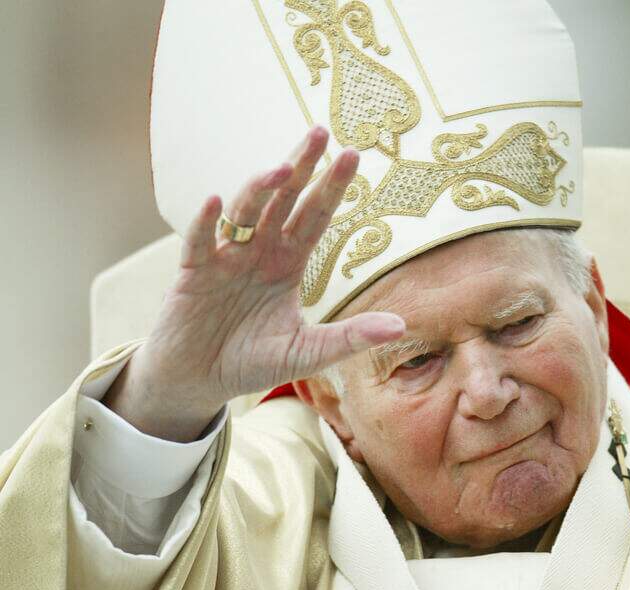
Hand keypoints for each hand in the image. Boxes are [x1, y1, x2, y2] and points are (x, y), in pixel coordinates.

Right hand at [103, 126, 403, 440]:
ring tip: (283, 168)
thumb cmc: (253, 362)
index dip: (332, 186)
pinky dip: (205, 223)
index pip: (315, 215)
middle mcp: (259, 251)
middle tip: (321, 132)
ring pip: (244, 213)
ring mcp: (225, 259)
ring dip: (260, 189)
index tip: (353, 154)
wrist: (200, 381)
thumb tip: (401, 327)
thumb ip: (350, 338)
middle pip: (283, 199)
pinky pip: (198, 243)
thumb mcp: (308, 352)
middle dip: (302, 166)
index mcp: (288, 262)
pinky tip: (214, 201)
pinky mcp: (192, 275)